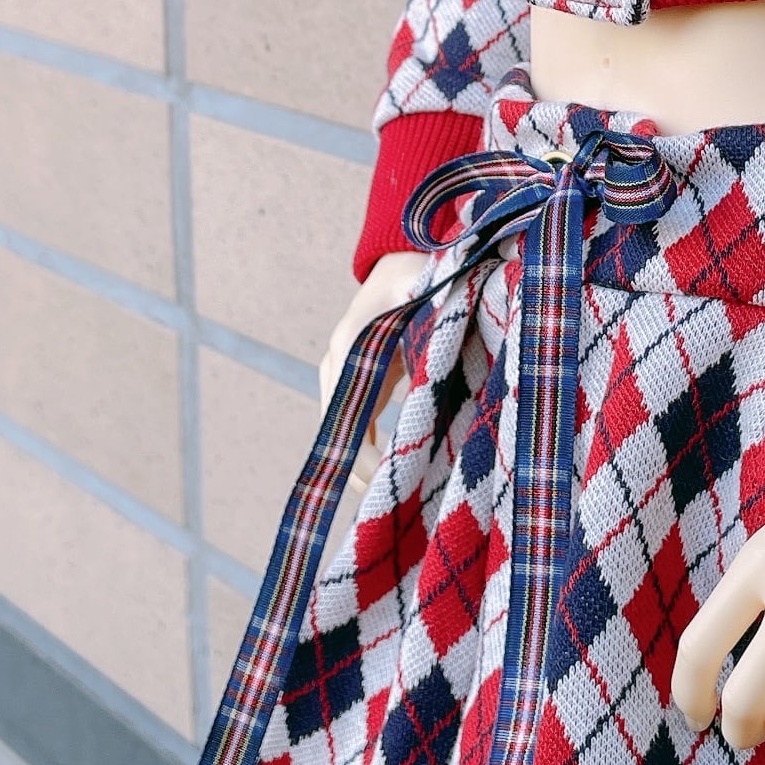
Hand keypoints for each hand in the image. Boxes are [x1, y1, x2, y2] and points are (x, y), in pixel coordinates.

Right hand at [318, 248, 424, 492]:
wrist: (403, 258)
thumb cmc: (417, 272)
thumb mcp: (422, 284)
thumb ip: (425, 295)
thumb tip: (426, 295)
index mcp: (350, 346)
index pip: (347, 414)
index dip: (363, 454)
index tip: (389, 481)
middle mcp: (337, 364)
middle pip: (338, 432)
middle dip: (363, 471)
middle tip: (393, 506)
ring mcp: (344, 375)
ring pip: (344, 434)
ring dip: (365, 467)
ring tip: (392, 503)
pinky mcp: (360, 382)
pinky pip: (358, 426)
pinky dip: (371, 452)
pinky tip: (391, 477)